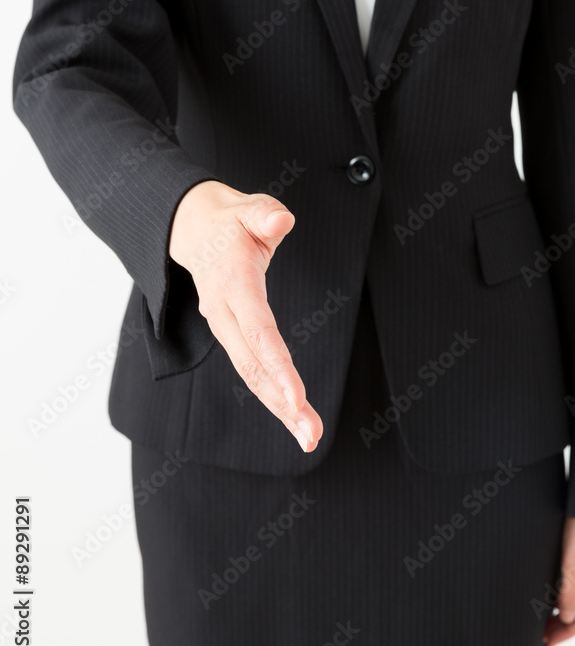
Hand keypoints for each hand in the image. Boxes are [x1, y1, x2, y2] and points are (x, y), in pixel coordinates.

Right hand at [169, 180, 323, 452]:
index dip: (277, 365)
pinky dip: (274, 395)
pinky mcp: (234, 336)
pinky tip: (295, 417)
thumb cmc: (228, 220)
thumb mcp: (246, 207)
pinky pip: (254, 369)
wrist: (191, 229)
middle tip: (311, 434)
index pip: (258, 329)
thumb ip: (264, 214)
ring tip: (310, 437)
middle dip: (283, 402)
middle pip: (254, 365)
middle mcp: (224, 312)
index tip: (297, 397)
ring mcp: (226, 327)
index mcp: (232, 283)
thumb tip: (282, 221)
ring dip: (280, 408)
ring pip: (253, 375)